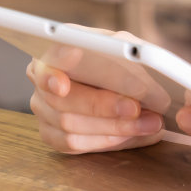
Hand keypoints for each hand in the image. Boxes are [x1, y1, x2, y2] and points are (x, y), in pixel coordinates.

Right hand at [27, 29, 165, 153]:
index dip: (59, 62)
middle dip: (103, 105)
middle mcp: (42, 79)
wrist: (123, 79)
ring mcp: (43, 109)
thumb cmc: (118, 58)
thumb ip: (126, 51)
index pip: (49, 56)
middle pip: (63, 99)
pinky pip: (75, 144)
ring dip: (114, 126)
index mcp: (53, 49)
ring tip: (149, 122)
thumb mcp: (124, 45)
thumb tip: (138, 65)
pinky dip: (107, 140)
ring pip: (70, 125)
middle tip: (135, 107)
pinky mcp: (51, 134)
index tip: (74, 58)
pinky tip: (132, 133)